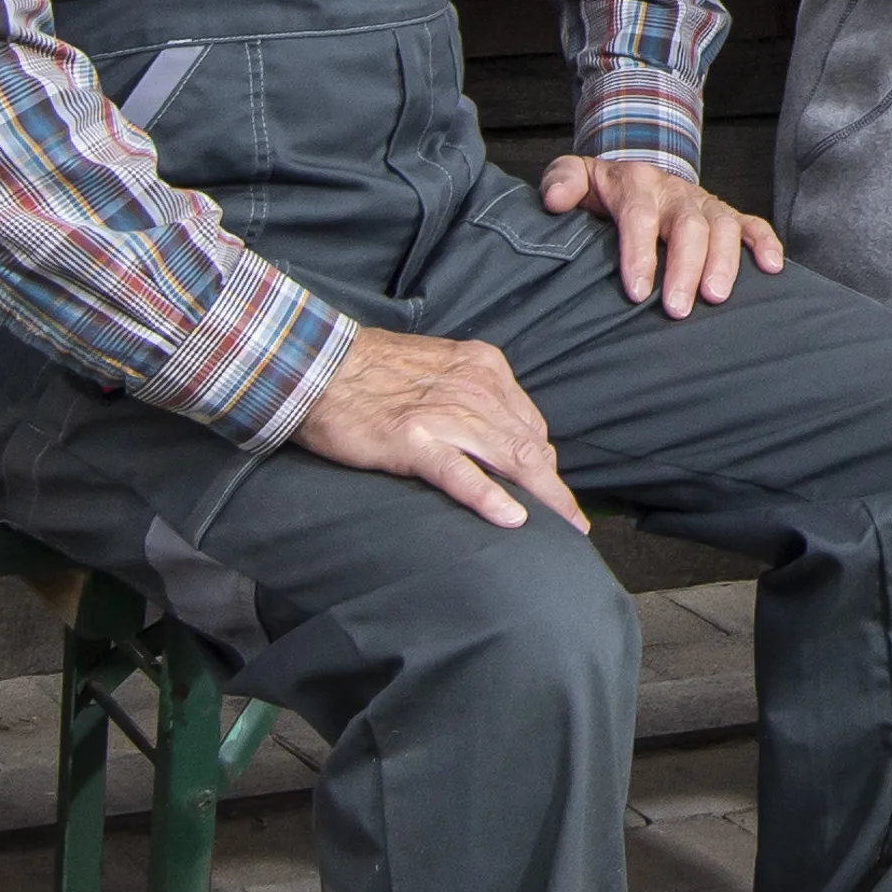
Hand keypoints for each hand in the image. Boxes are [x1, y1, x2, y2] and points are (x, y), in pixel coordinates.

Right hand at [295, 326, 586, 532]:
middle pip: (531, 446)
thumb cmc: (373, 371)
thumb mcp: (440, 370)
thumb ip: (473, 398)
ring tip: (563, 530)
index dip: (545, 463)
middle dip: (556, 489)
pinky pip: (460, 472)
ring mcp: (446, 414)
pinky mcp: (413, 439)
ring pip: (509, 459)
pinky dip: (489, 497)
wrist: (317, 361)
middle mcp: (476, 388)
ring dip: (543, 498)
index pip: (529, 424)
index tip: (555, 492)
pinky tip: (512, 518)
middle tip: (575, 523)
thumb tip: (500, 437)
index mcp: (485, 368)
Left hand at [546, 152, 785, 317]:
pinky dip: (765, 244)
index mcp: (635, 183)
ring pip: (722, 227)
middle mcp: (674, 192)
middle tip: (677, 309)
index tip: (636, 292)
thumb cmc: (602, 190)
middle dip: (685, 268)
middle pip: (688, 226)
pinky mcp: (725, 214)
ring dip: (723, 262)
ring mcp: (703, 203)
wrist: (634, 172)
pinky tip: (772, 269)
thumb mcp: (574, 176)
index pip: (639, 217)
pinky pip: (752, 225)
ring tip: (716, 297)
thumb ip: (562, 182)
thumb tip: (555, 202)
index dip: (639, 254)